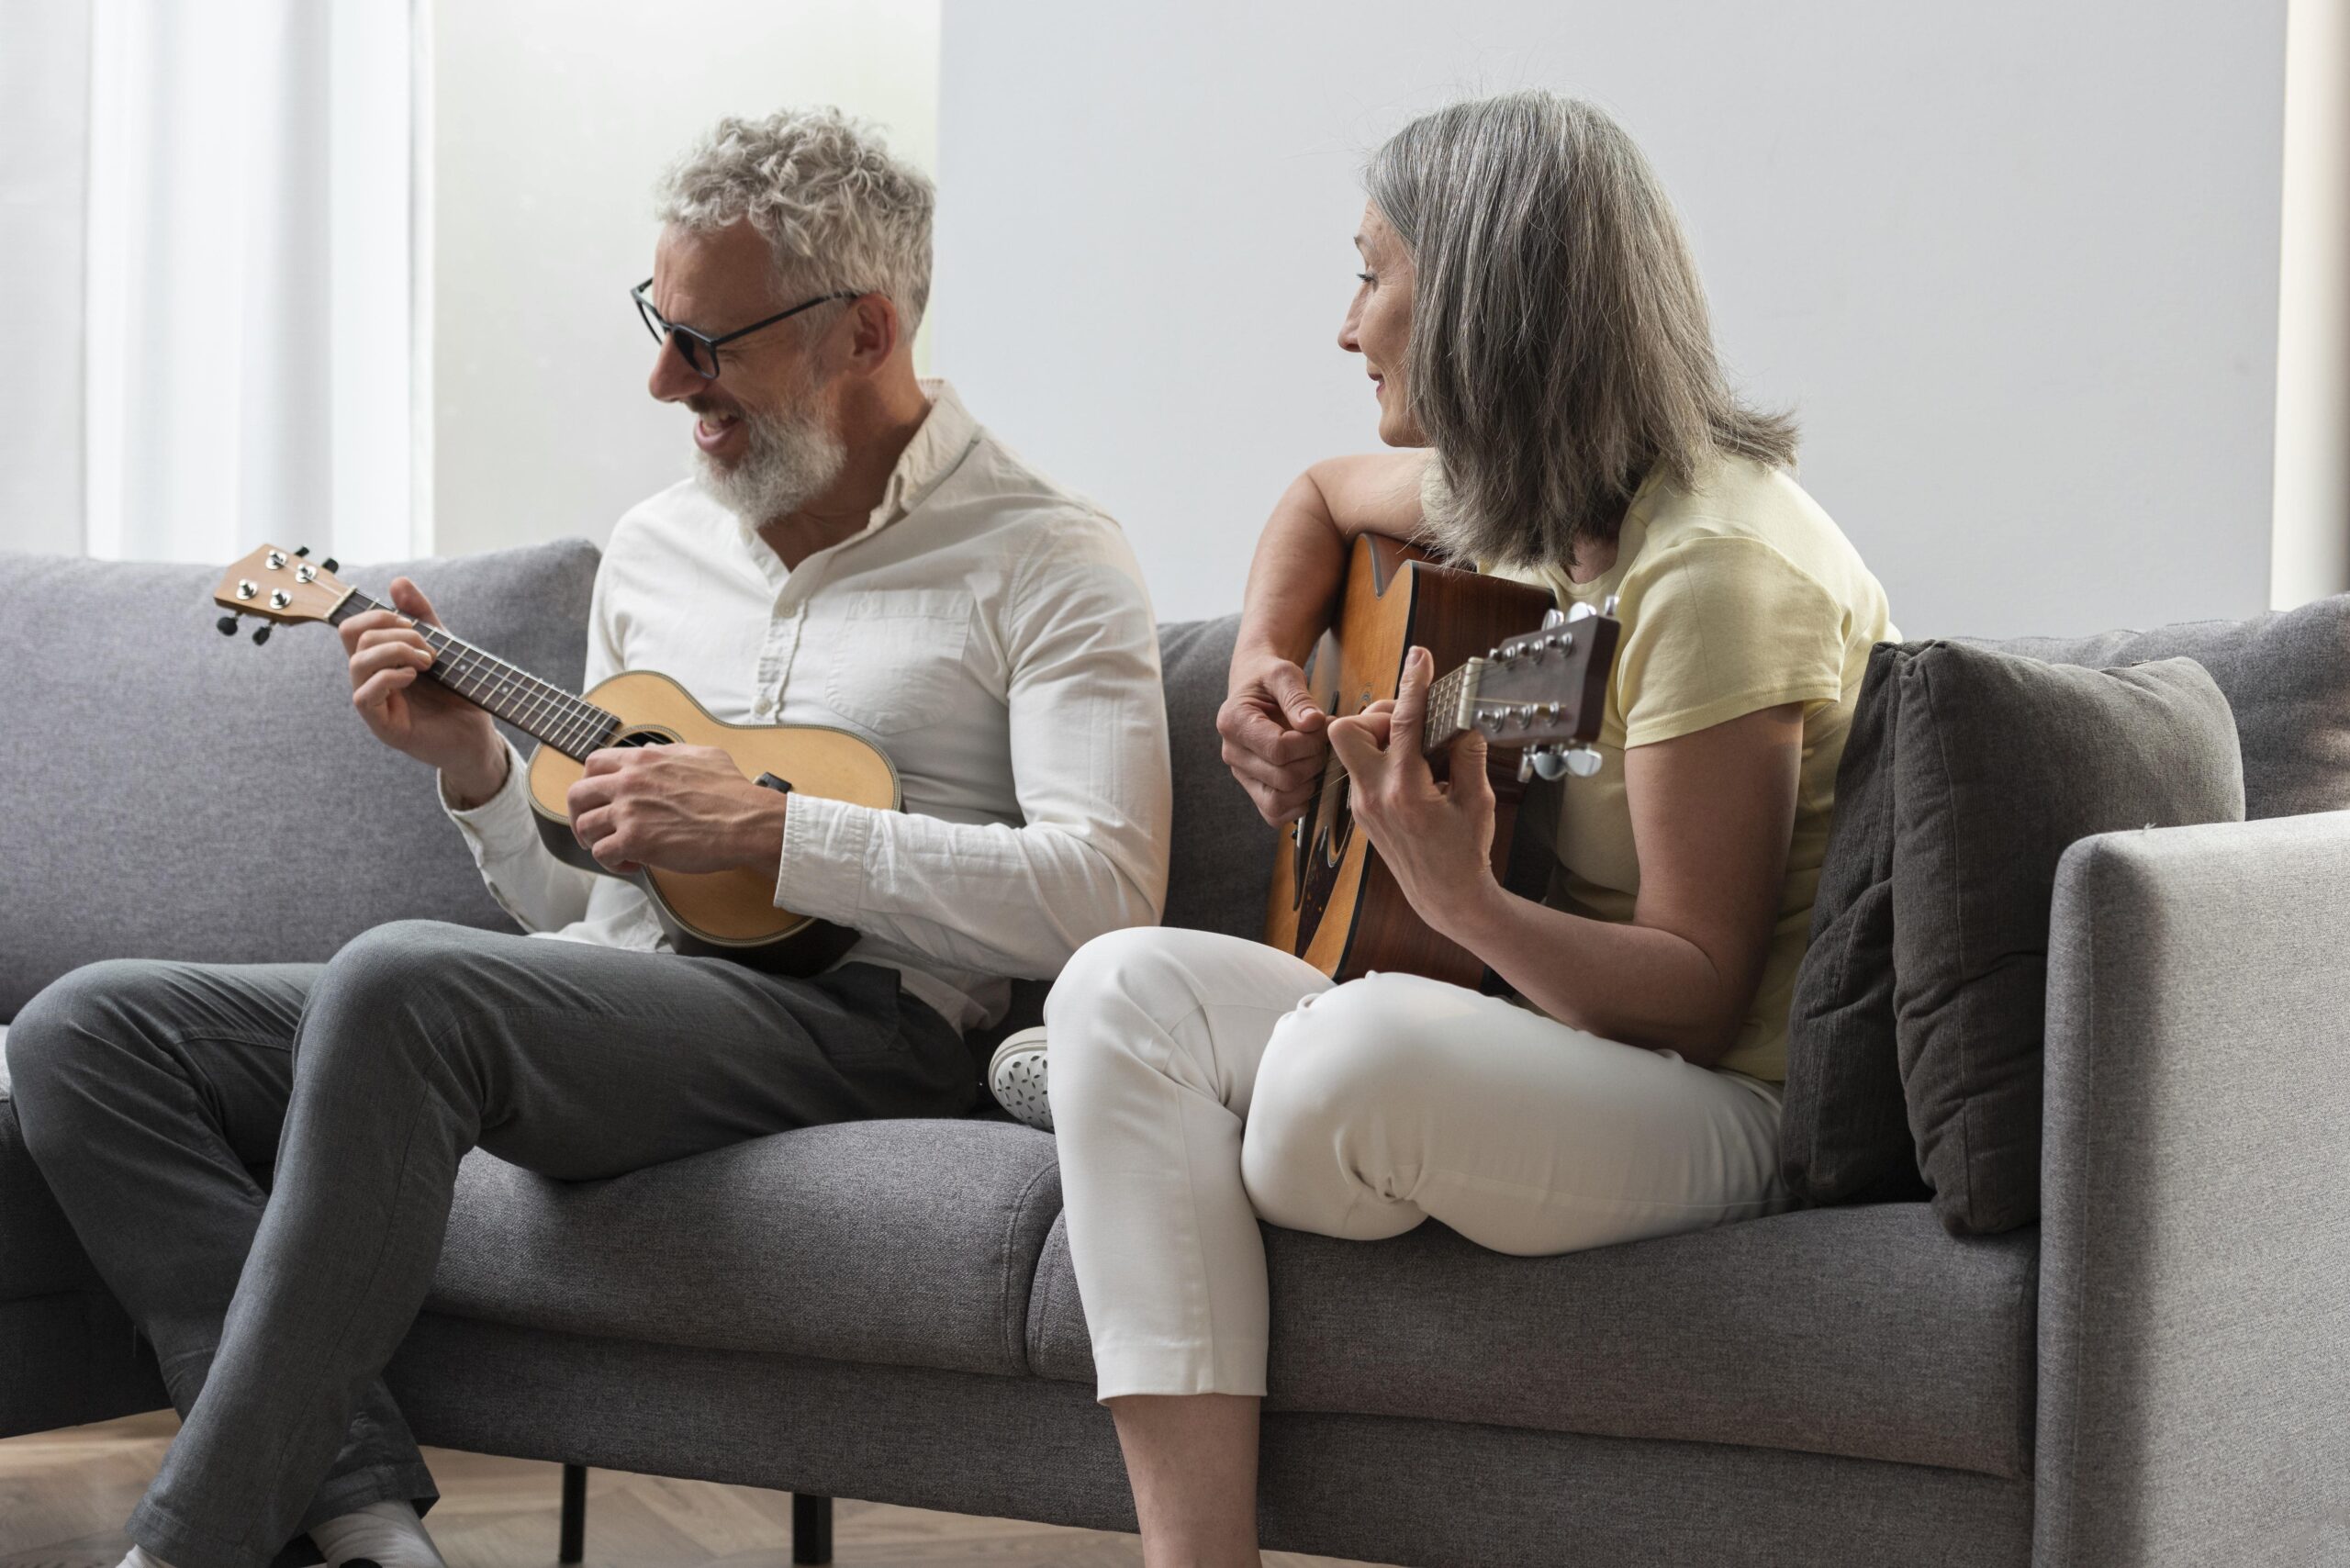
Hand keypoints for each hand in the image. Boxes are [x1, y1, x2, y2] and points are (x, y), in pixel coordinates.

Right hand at [340, 577, 503, 796]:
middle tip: (428, 648)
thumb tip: (398, 581)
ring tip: (427, 662)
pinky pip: (364, 695)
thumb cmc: (457, 693)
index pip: (352, 626)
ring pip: (356, 662)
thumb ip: (421, 616)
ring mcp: (373, 704)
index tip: (412, 623)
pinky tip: (414, 677)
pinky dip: (390, 677)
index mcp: (378, 661)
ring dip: (396, 651)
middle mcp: (368, 680)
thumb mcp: (443, 646)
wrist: (478, 735)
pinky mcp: (382, 727)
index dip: (376, 614)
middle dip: (395, 631)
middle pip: (352, 636)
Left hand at [566, 744, 789, 876]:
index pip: (593, 763)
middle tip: (593, 830)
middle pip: (576, 795)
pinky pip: (602, 853)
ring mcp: (629, 811)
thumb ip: (668, 752)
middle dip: (579, 815)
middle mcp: (629, 782)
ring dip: (596, 842)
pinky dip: (612, 862)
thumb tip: (650, 753)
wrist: (746, 822)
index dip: (591, 783)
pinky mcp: (635, 841)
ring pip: (584, 827)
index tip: (600, 799)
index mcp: (642, 760)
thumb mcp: (701, 754)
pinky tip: (632, 864)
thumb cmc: (732, 792)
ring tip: (617, 851)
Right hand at [1217, 652, 1329, 825]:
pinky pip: (1273, 814)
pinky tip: (1308, 780)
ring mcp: (1241, 774)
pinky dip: (1296, 805)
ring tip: (1315, 758)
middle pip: (1282, 778)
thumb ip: (1297, 697)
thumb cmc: (1269, 678)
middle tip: (1323, 743)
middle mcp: (1232, 753)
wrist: (1257, 687)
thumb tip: (1313, 723)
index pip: (1278, 749)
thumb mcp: (1283, 673)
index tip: (1322, 726)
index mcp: (1233, 723)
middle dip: (1313, 762)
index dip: (1310, 743)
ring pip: (1278, 801)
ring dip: (1308, 784)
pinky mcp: (1252, 788)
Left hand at [1324, 646, 1499, 938]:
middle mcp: (1374, 795)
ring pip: (1350, 748)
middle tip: (1409, 724)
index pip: (1403, 723)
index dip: (1413, 684)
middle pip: (1346, 730)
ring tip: (1414, 749)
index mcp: (1405, 791)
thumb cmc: (1464, 853)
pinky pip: (1359, 768)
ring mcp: (1361, 804)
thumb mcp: (1477, 801)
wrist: (1444, 897)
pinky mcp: (1360, 810)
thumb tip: (1462, 722)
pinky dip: (1381, 757)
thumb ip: (1468, 755)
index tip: (1419, 656)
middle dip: (1374, 714)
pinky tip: (1411, 769)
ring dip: (1378, 736)